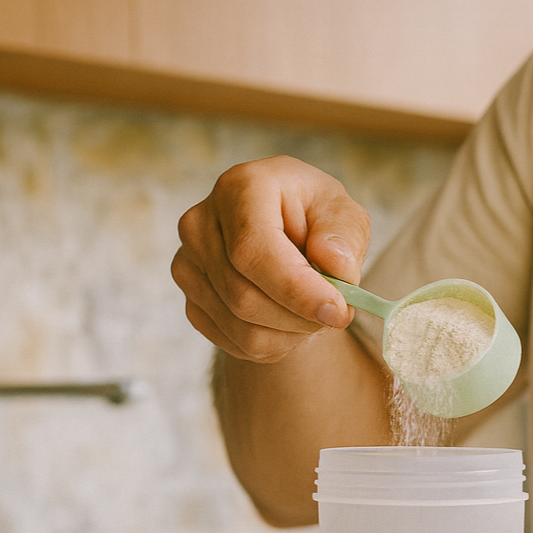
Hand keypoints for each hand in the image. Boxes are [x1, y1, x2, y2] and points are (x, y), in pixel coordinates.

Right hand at [171, 155, 370, 361]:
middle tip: (335, 315)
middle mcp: (200, 224)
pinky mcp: (190, 299)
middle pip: (244, 297)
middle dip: (298, 317)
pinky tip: (286, 320)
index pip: (254, 250)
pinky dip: (271, 343)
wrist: (285, 235)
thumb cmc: (314, 219)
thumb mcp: (343, 214)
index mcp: (240, 188)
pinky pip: (233, 342)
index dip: (296, 289)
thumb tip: (335, 266)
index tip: (337, 312)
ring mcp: (187, 264)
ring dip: (289, 333)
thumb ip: (345, 235)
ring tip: (311, 313)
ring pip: (240, 327)